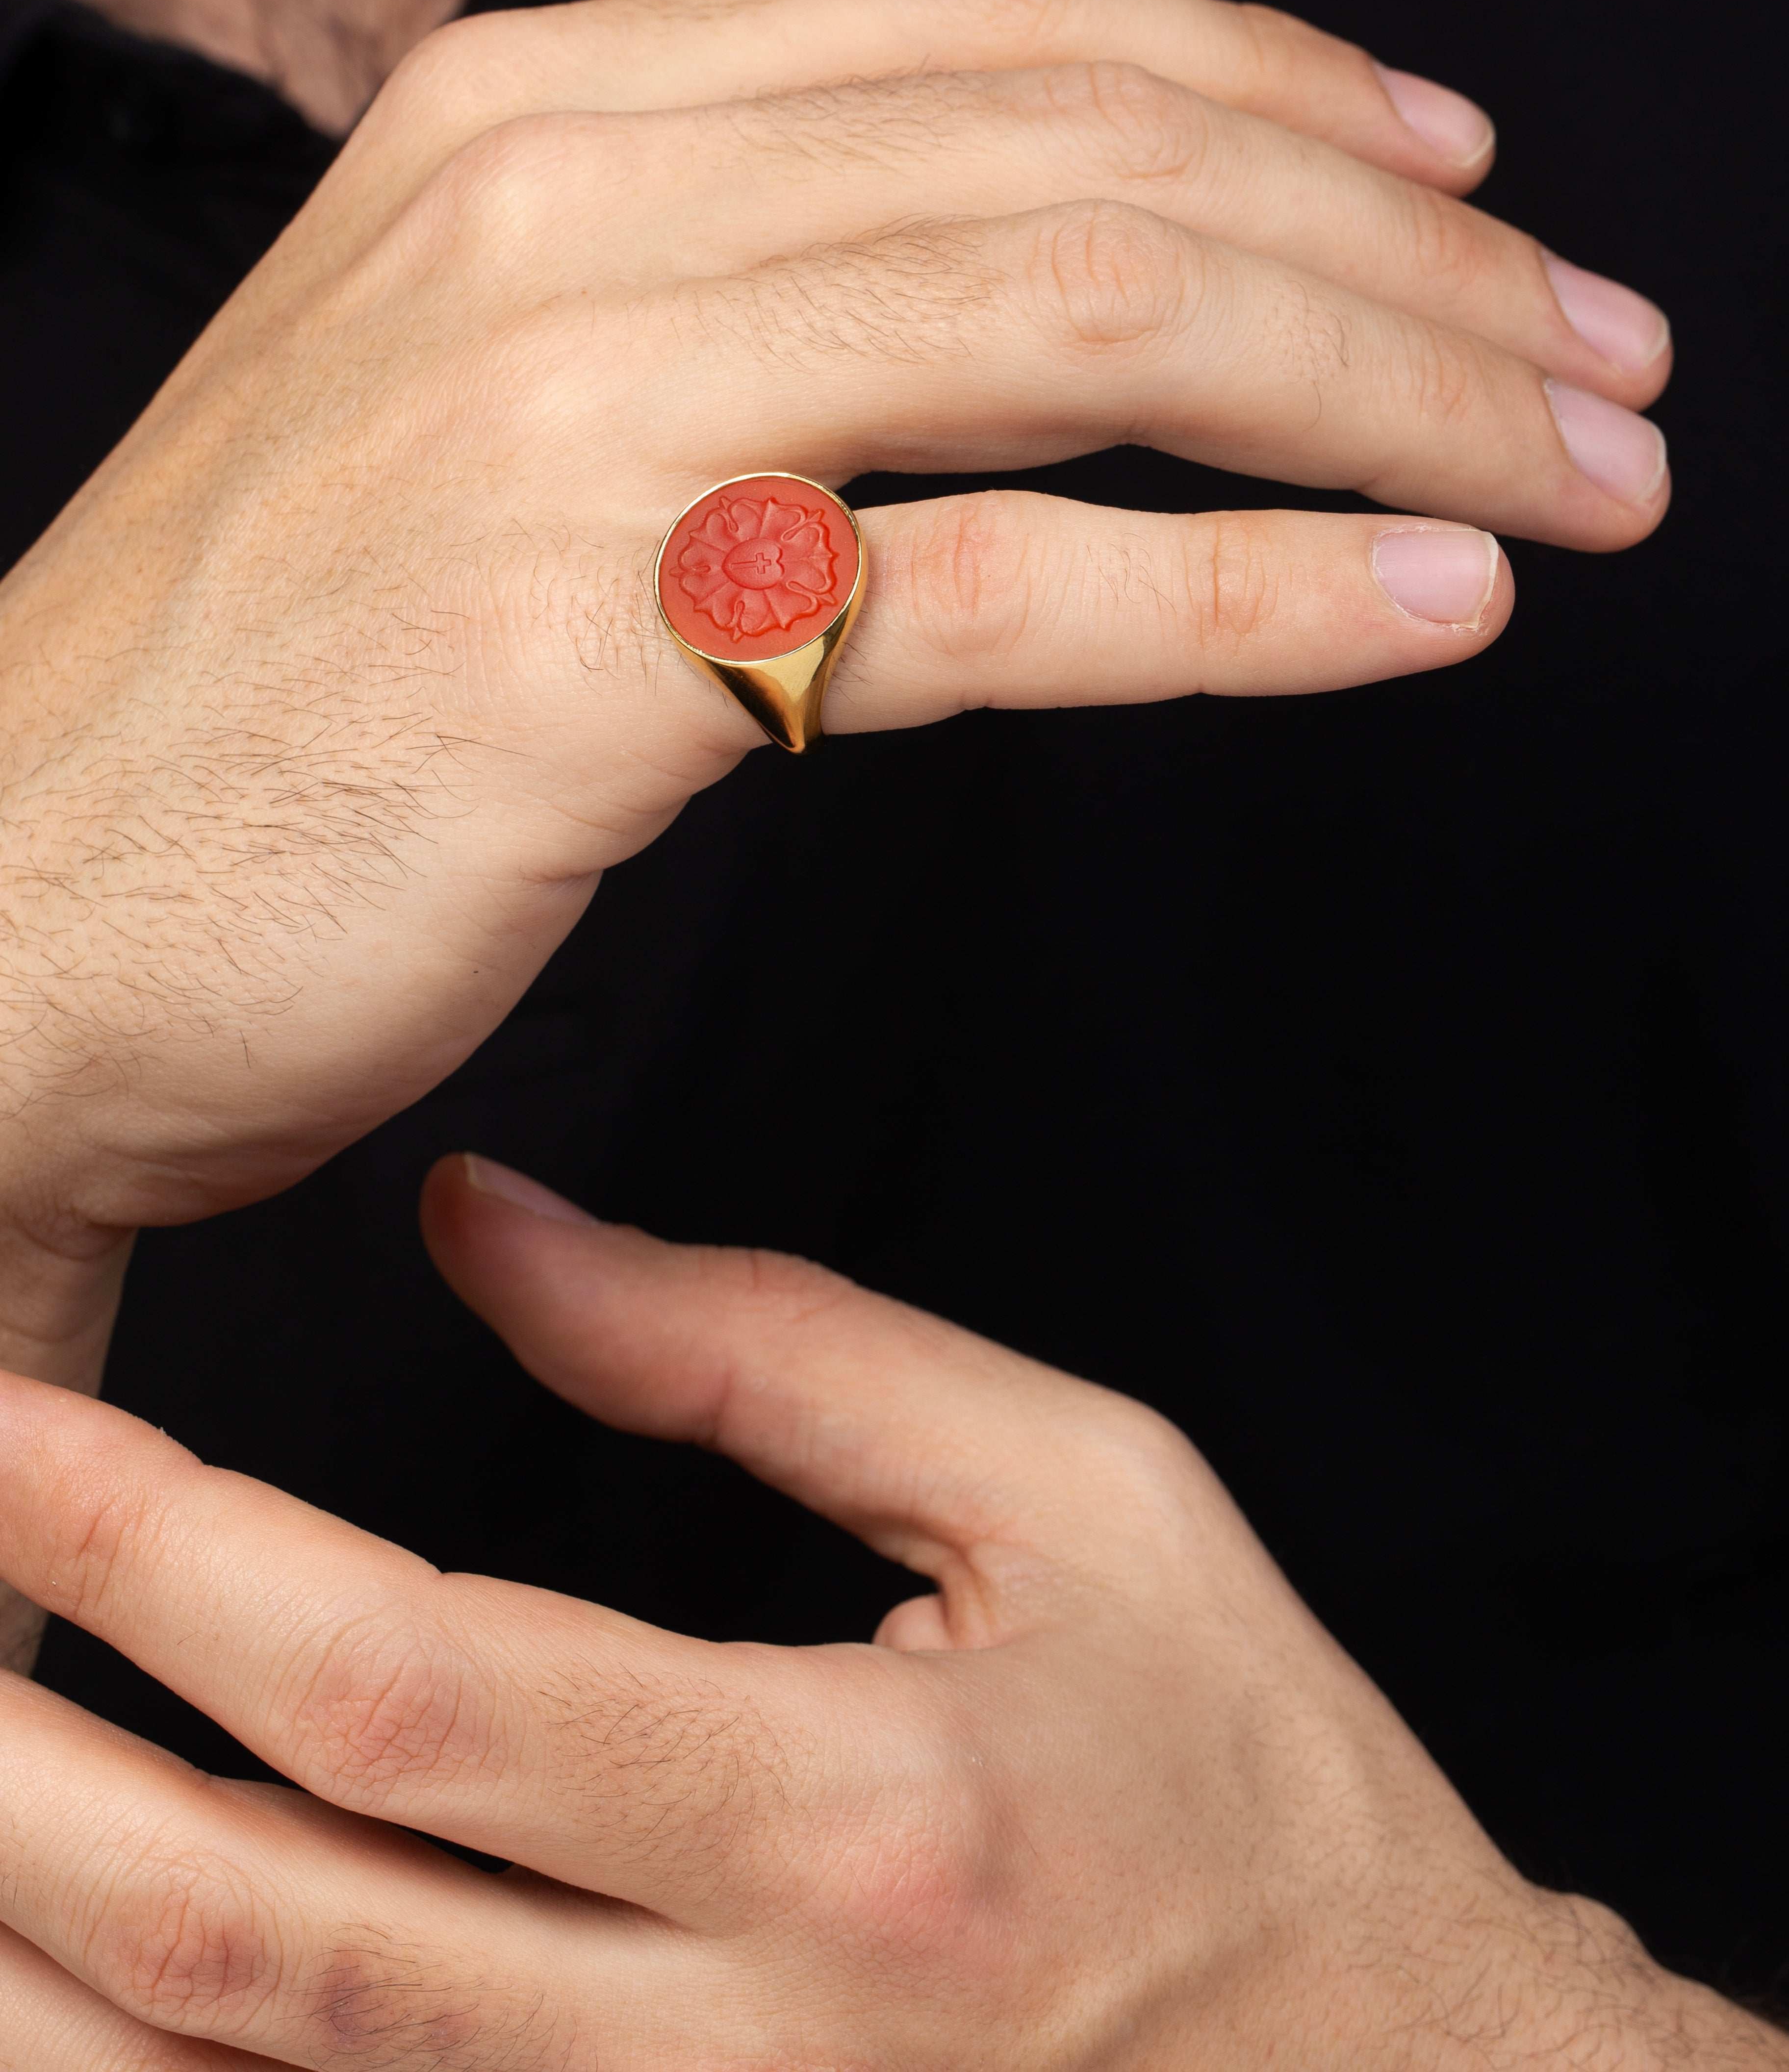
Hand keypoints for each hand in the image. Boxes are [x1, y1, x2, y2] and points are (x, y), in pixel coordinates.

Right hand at [0, 0, 1669, 1267]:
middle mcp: (555, 206)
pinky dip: (1258, 594)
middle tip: (1599, 351)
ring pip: (1086, 320)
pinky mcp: (586, 648)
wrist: (16, 913)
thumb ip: (737, 270)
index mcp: (537, 107)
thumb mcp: (486, 381)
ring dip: (1389, 395)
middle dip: (1399, 251)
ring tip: (1584, 470)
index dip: (1275, 73)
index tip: (1458, 173)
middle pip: (1090, 153)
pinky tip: (1431, 605)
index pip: (995, 15)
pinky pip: (1003, 587)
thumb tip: (1039, 261)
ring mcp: (561, 414)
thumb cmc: (275, 682)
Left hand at [0, 1152, 1769, 2071]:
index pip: (407, 1686)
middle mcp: (733, 2048)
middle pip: (264, 1937)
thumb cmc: (1246, 1778)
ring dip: (29, 1966)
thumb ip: (774, 1352)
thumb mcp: (1075, 1497)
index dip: (160, 1552)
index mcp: (842, 1811)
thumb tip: (499, 1231)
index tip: (8, 1433)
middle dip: (14, 1768)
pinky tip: (62, 1982)